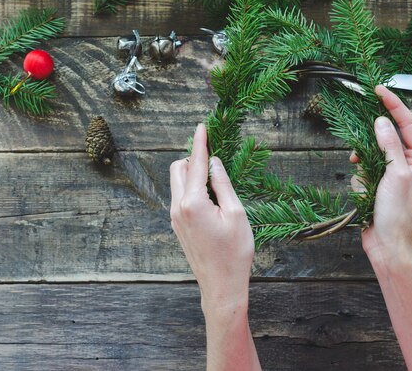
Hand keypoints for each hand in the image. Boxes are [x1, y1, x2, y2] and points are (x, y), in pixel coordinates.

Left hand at [169, 123, 254, 310]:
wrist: (221, 285)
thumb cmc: (234, 252)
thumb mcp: (236, 214)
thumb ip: (223, 184)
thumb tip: (214, 162)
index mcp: (193, 202)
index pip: (195, 163)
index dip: (200, 142)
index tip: (202, 126)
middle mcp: (178, 207)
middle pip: (178, 168)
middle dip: (193, 157)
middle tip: (214, 155)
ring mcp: (175, 218)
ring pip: (177, 182)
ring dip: (192, 173)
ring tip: (216, 178)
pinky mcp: (178, 225)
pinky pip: (180, 196)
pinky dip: (191, 187)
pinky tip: (210, 194)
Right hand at [351, 86, 411, 266]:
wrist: (389, 246)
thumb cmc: (399, 214)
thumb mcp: (396, 175)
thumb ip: (389, 145)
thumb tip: (381, 121)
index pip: (408, 124)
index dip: (394, 104)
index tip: (378, 90)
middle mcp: (410, 164)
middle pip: (387, 138)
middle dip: (371, 145)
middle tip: (360, 150)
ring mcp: (393, 175)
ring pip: (371, 154)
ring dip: (364, 167)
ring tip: (367, 185)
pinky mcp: (379, 185)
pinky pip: (364, 171)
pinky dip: (360, 181)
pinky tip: (365, 196)